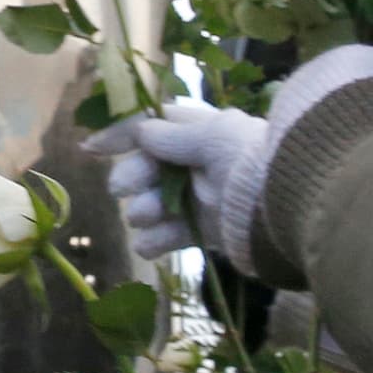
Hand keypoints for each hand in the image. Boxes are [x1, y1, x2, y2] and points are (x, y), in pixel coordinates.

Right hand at [86, 98, 265, 267]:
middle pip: (146, 167)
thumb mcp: (210, 137)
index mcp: (200, 130)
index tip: (90, 149)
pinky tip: (151, 245)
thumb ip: (172, 136)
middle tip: (122, 188)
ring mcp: (198, 198)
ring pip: (152, 203)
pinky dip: (156, 242)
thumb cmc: (246, 161)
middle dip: (131, 176)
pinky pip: (168, 236)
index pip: (152, 126)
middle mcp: (196, 162)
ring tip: (148, 216)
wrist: (281, 207)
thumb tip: (142, 132)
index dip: (119, 135)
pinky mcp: (203, 232)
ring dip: (143, 209)